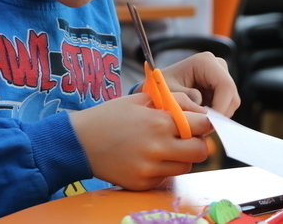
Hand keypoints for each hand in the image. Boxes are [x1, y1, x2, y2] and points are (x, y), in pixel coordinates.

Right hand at [70, 94, 211, 190]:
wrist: (80, 141)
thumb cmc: (111, 116)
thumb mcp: (141, 99)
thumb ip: (174, 102)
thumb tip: (200, 111)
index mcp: (159, 122)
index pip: (202, 127)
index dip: (203, 124)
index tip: (199, 123)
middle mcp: (157, 148)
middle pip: (200, 152)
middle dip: (197, 143)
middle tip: (186, 137)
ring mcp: (149, 169)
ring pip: (185, 167)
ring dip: (182, 157)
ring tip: (164, 146)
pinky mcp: (142, 184)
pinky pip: (166, 177)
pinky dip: (163, 168)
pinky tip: (148, 157)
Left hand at [159, 51, 240, 116]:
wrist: (158, 86)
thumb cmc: (161, 88)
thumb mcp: (169, 95)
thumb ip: (186, 101)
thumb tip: (205, 111)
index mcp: (205, 62)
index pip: (226, 86)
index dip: (221, 107)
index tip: (208, 123)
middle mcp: (217, 65)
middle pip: (231, 96)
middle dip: (219, 114)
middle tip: (201, 126)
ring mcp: (221, 75)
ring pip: (231, 103)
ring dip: (217, 115)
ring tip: (197, 119)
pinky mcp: (221, 87)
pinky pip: (226, 106)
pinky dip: (215, 114)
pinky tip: (199, 115)